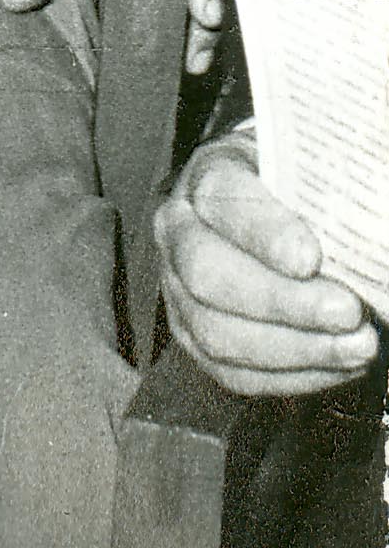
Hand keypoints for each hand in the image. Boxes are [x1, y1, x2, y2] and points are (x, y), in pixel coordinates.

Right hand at [157, 134, 381, 394]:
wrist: (266, 216)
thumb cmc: (296, 189)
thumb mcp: (308, 171)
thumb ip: (330, 190)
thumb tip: (374, 215)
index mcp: (207, 175)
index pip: (224, 199)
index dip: (265, 232)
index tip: (312, 259)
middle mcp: (178, 232)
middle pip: (209, 273)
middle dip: (282, 301)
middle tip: (348, 312)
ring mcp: (178, 291)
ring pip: (217, 332)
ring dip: (296, 348)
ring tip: (358, 347)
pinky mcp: (195, 340)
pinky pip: (235, 372)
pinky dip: (294, 376)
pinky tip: (340, 366)